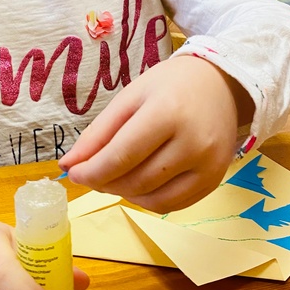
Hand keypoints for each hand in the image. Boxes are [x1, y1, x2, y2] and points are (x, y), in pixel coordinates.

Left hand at [60, 56, 252, 212]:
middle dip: (104, 183)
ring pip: (153, 199)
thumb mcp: (130, 97)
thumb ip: (98, 133)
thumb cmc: (170, 85)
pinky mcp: (215, 180)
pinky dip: (147, 200)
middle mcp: (193, 143)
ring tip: (114, 177)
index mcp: (167, 112)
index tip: (72, 173)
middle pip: (136, 180)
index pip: (121, 156)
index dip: (91, 171)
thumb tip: (68, 166)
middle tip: (91, 174)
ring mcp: (208, 165)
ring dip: (124, 194)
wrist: (221, 84)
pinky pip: (173, 205)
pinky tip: (138, 183)